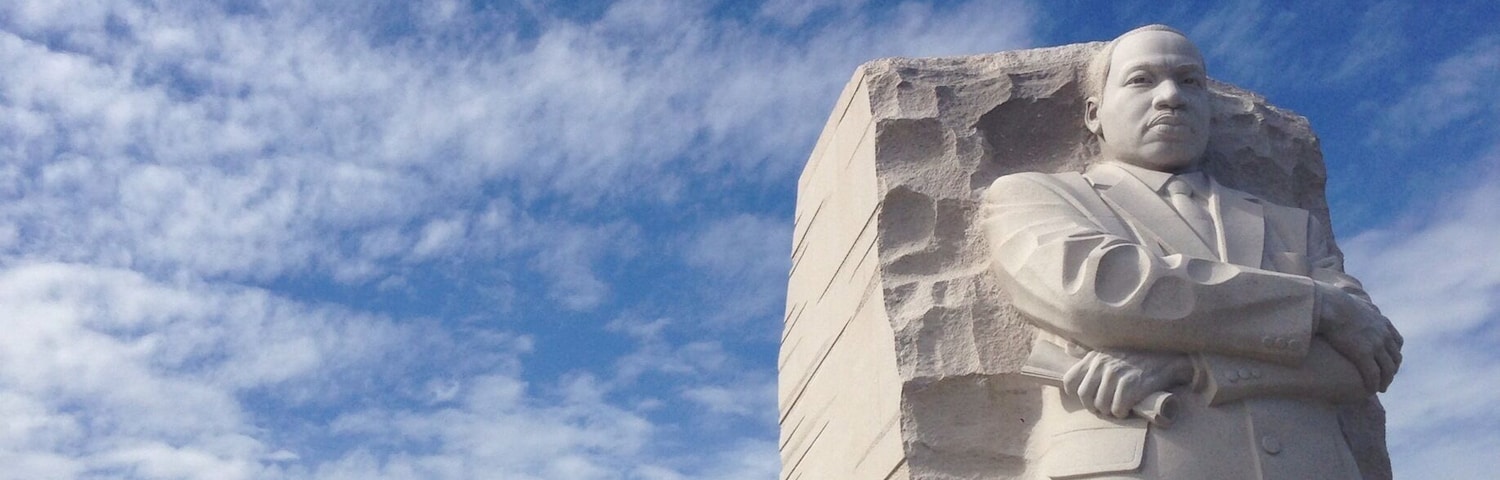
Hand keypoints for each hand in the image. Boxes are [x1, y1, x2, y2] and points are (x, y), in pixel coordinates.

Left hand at [1063, 349, 1192, 418]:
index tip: (1088, 399)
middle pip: (1084, 396)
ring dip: (1109, 412)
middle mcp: (1102, 364)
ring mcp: (1116, 374)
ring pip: (1101, 405)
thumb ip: (1090, 354)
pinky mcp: (1131, 385)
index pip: (1070, 381)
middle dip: (1093, 407)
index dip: (1076, 394)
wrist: (1167, 358)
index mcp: (1094, 357)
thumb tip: (1068, 347)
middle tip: (1104, 408)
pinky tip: (1128, 409)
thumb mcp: (1109, 351)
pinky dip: (1122, 413)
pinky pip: (1118, 409)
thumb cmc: (1136, 358)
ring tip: (1118, 408)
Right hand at [1316, 282, 1402, 392]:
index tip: (1390, 361)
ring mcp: (1375, 345)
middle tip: (1386, 378)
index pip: (1397, 342)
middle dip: (1393, 370)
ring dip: (1386, 380)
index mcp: (1382, 323)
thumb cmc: (1335, 303)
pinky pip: (1373, 374)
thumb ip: (1359, 307)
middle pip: (1395, 357)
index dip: (1395, 354)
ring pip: (1387, 369)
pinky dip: (1374, 384)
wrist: (1330, 305)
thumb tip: (1351, 303)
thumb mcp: (1355, 302)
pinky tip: (1371, 390)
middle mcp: (1383, 335)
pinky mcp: (1363, 354)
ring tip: (1381, 388)